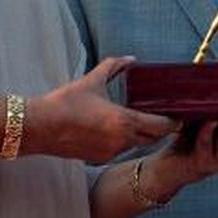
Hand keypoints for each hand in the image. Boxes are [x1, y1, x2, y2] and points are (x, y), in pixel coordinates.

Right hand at [27, 56, 177, 162]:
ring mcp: (110, 152)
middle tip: (164, 117)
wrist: (39, 127)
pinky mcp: (98, 158)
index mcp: (123, 121)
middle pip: (152, 138)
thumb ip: (114, 67)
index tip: (179, 116)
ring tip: (141, 120)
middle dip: (159, 129)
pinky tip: (116, 130)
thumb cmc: (65, 103)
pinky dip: (122, 140)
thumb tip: (130, 58)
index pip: (161, 126)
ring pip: (135, 144)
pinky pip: (119, 150)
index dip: (173, 122)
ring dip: (140, 134)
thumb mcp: (92, 81)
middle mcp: (121, 141)